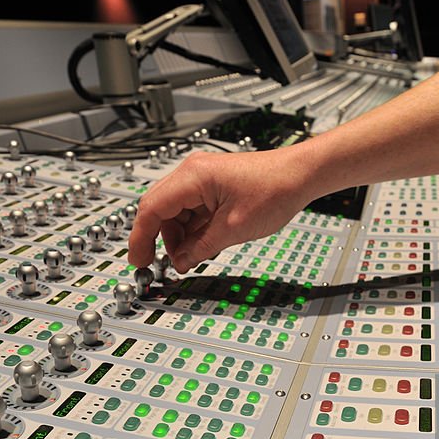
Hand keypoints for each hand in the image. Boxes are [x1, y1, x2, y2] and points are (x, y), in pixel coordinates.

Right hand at [127, 147, 323, 272]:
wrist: (300, 175)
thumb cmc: (275, 190)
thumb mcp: (232, 230)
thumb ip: (200, 248)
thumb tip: (180, 262)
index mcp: (192, 177)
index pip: (151, 209)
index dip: (140, 239)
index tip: (138, 261)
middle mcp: (192, 173)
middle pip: (159, 209)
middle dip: (158, 240)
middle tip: (159, 265)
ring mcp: (202, 178)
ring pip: (175, 212)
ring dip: (178, 237)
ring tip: (189, 258)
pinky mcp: (213, 185)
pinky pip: (191, 210)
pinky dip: (192, 230)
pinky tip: (200, 246)